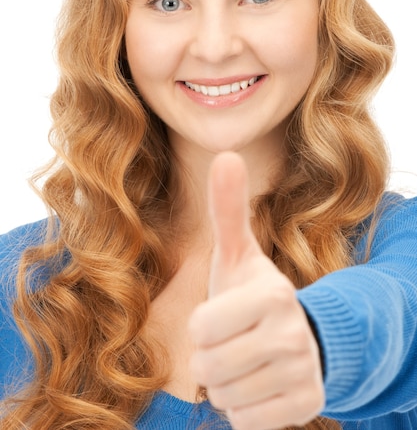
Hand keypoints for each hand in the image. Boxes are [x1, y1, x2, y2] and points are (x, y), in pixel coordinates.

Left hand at [188, 152, 323, 429]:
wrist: (296, 335)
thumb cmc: (251, 293)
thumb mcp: (237, 254)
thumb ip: (227, 208)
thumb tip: (225, 153)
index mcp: (273, 293)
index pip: (200, 328)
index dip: (203, 325)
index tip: (225, 315)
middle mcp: (293, 334)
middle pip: (209, 366)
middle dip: (212, 357)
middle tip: (234, 341)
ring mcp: (303, 373)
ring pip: (225, 397)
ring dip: (227, 383)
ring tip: (247, 360)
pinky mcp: (307, 405)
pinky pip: (245, 421)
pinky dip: (245, 408)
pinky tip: (262, 383)